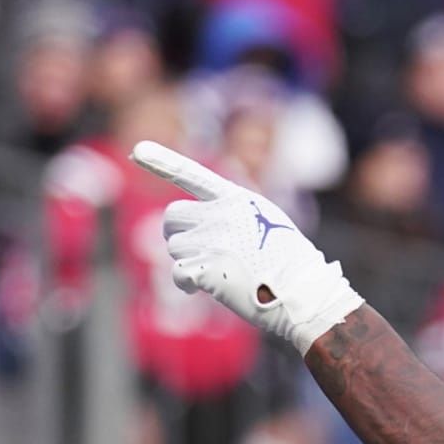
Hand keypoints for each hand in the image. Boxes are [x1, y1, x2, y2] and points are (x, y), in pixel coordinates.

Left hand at [130, 141, 363, 354]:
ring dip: (188, 261)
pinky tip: (203, 289)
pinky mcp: (207, 268)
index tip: (137, 150)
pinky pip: (177, 273)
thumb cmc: (291, 264)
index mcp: (238, 199)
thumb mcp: (269, 223)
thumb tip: (194, 228)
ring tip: (218, 271)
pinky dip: (185, 284)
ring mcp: (213, 240)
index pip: (193, 174)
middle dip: (178, 235)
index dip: (163, 161)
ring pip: (174, 247)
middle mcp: (221, 214)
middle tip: (197, 251)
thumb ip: (233, 216)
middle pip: (173, 217)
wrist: (305, 292)